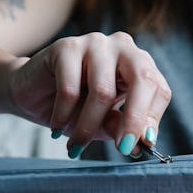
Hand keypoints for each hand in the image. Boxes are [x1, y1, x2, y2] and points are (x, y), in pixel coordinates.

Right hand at [9, 31, 171, 157]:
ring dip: (87, 126)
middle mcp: (123, 47)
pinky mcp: (67, 46)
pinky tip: (57, 129)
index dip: (151, 119)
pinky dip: (63, 116)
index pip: (159, 89)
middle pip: (142, 78)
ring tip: (75, 147)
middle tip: (123, 149)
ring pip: (102, 91)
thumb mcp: (104, 122)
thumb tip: (140, 143)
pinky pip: (70, 89)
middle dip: (133, 119)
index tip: (140, 146)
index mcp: (140, 65)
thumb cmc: (75, 108)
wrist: (33, 94)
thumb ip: (122, 126)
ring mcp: (95, 43)